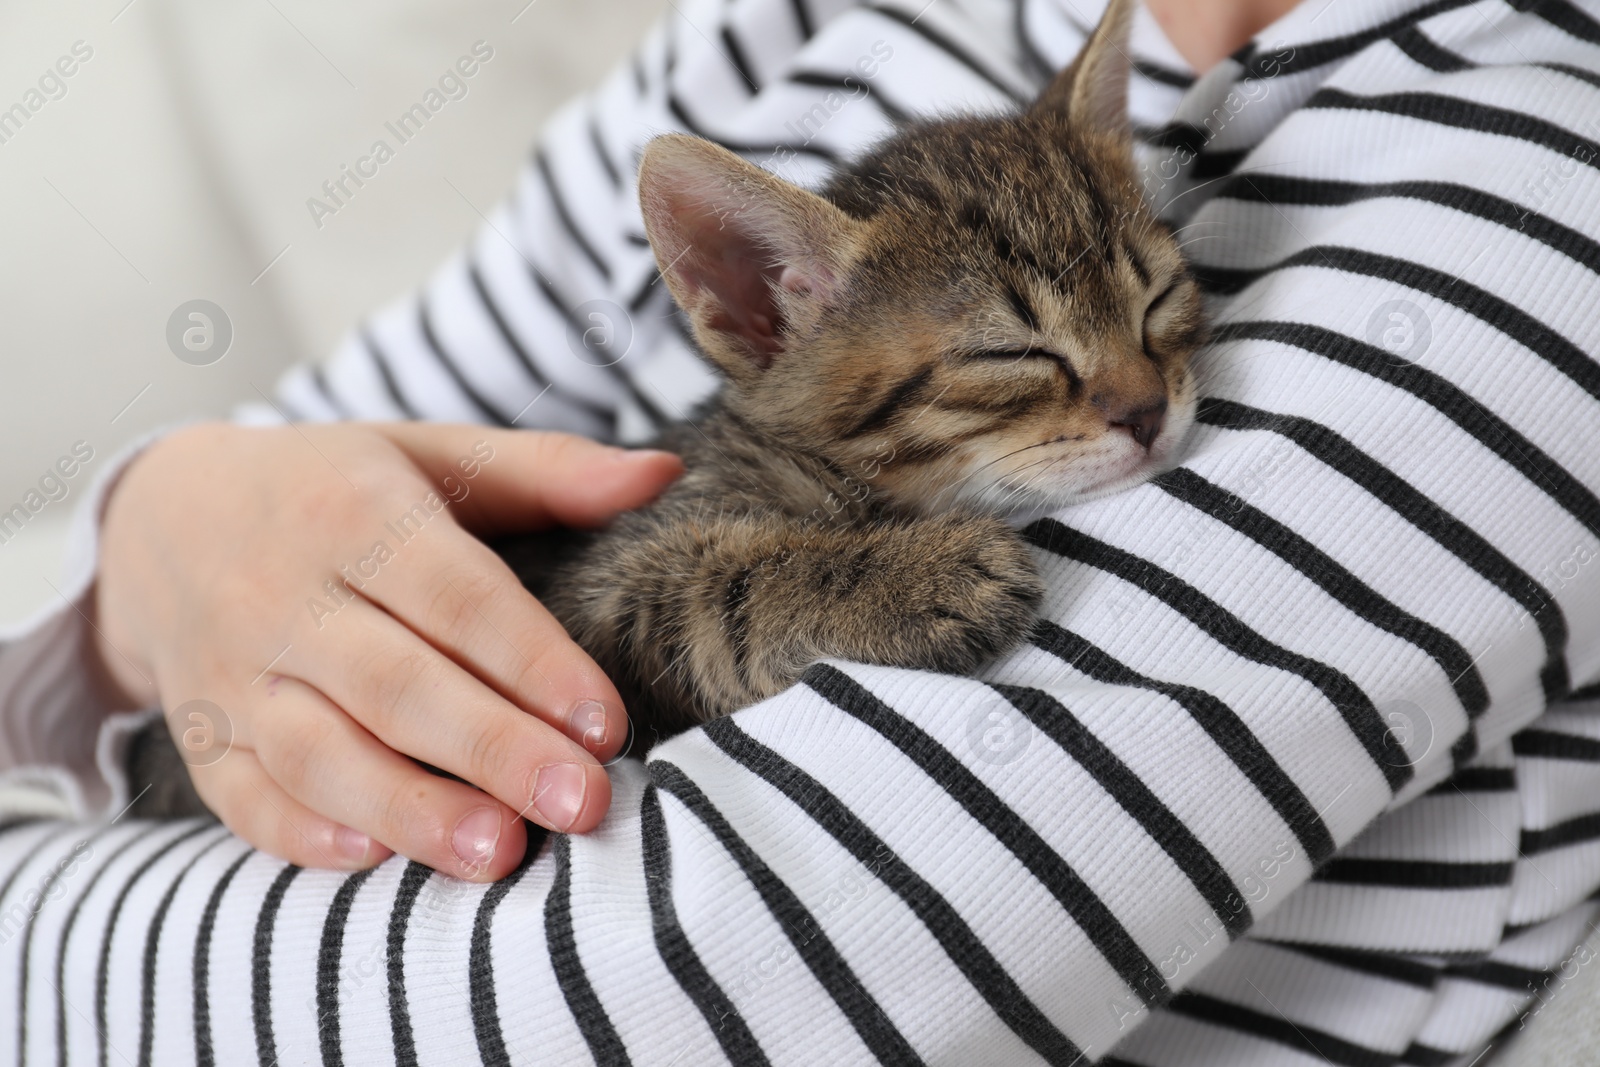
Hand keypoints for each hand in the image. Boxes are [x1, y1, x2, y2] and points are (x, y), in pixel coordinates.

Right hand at [92, 421, 682, 880]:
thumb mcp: (433, 453)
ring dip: (407, 807)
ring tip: (499, 851)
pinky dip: (300, 834)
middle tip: (580, 802)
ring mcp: (236, 673)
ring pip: (318, 751)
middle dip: (493, 748)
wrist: (168, 515)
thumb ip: (547, 470)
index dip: (533, 661)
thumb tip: (665, 473)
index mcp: (357, 514)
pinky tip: (374, 860)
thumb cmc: (336, 488)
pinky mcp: (203, 734)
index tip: (606, 722)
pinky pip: (242, 795)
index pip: (456, 597)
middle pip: (396, 683)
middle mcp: (287, 596)